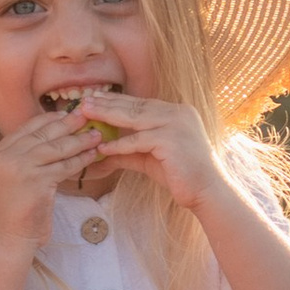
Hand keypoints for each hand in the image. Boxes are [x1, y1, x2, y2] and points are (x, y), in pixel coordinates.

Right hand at [0, 105, 98, 256]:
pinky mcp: (36, 181)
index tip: (64, 114)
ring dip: (78, 139)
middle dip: (65, 123)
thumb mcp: (8, 182)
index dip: (47, 120)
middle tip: (84, 115)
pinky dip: (81, 160)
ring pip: (55, 147)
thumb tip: (48, 144)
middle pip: (41, 133)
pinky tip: (92, 156)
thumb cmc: (10, 217)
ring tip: (96, 134)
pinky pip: (64, 166)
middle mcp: (4, 158)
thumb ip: (20, 161)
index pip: (24, 129)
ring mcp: (19, 168)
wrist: (4, 242)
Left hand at [71, 97, 220, 210]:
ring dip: (107, 115)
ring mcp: (176, 124)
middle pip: (135, 106)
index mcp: (176, 112)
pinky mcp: (172, 140)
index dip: (116, 100)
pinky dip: (120, 145)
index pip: (141, 103)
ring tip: (86, 114)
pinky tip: (102, 148)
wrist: (205, 191)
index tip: (94, 98)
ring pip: (135, 118)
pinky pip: (139, 140)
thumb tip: (100, 152)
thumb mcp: (149, 158)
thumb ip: (127, 151)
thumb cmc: (179, 175)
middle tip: (84, 101)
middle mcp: (178, 112)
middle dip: (107, 103)